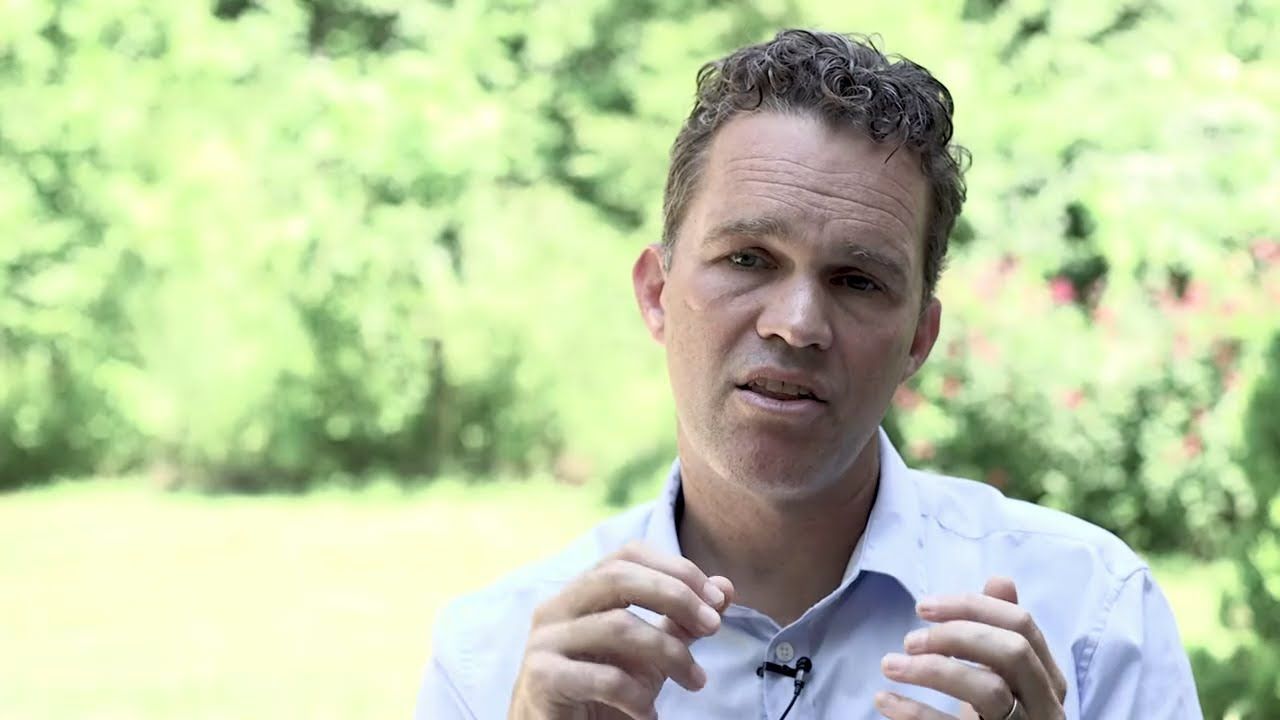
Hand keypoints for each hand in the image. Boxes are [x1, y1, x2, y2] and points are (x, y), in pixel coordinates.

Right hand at [508, 541, 733, 719]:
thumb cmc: (603, 692)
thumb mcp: (651, 655)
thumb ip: (682, 622)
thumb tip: (725, 588)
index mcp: (581, 591)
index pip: (628, 555)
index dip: (676, 569)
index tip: (716, 599)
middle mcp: (557, 607)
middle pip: (618, 576)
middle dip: (675, 596)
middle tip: (714, 627)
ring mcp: (545, 641)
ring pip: (616, 625)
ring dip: (669, 652)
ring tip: (695, 680)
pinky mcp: (543, 678)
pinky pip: (602, 677)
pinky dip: (637, 694)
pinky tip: (651, 713)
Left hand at [876, 577, 1067, 719]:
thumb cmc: (995, 716)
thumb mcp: (998, 675)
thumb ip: (998, 631)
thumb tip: (1000, 580)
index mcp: (1048, 677)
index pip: (1022, 625)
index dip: (972, 607)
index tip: (922, 607)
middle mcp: (1047, 704)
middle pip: (1012, 652)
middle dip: (957, 635)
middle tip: (909, 640)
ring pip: (990, 691)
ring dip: (932, 670)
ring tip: (889, 665)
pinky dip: (915, 712)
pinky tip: (885, 699)